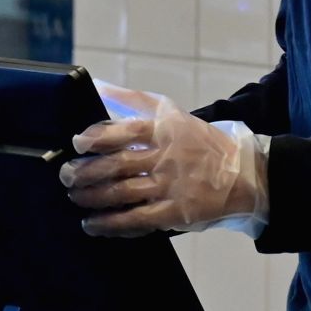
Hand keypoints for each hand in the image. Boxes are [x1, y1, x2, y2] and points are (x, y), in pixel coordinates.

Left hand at [60, 87, 266, 236]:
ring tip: (75, 197)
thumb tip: (97, 86)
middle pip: (117, 165)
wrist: (244, 174)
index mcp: (164, 130)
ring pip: (122, 192)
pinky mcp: (176, 212)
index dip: (96, 137)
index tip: (77, 144)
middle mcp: (166, 157)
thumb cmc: (199, 142)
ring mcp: (172, 186)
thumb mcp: (172, 113)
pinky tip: (92, 224)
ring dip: (92, 197)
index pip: (124, 131)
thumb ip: (133, 100)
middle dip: (85, 172)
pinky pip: (137, 219)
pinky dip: (111, 223)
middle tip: (66, 176)